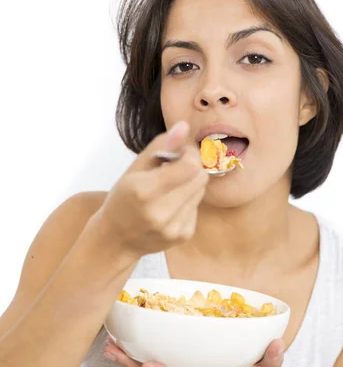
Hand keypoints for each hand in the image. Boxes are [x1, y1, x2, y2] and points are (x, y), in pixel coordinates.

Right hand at [95, 120, 208, 258]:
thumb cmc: (122, 199)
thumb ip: (160, 146)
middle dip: (192, 167)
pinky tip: (170, 206)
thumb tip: (184, 126)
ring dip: (190, 184)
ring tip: (169, 188)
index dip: (189, 154)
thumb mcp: (133, 169)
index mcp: (144, 191)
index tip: (179, 153)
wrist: (116, 240)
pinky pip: (197, 207)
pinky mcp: (183, 235)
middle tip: (175, 168)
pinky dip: (188, 201)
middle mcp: (160, 212)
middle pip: (200, 177)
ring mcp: (173, 227)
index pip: (190, 166)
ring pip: (201, 191)